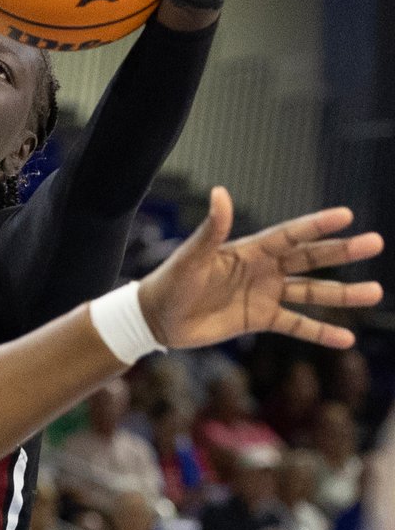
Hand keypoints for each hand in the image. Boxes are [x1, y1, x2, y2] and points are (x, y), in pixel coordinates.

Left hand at [138, 187, 382, 349]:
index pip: (290, 235)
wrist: (157, 317)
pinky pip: (296, 325)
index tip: (347, 215)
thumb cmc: (171, 281)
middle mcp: (263, 269)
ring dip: (342, 294)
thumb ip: (212, 229)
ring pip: (311, 292)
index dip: (317, 225)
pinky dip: (320, 331)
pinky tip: (346, 338)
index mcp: (249, 250)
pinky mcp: (259, 319)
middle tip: (375, 242)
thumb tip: (220, 192)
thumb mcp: (193, 256)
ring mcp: (264, 294)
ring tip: (375, 291)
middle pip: (310, 259)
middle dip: (342, 252)